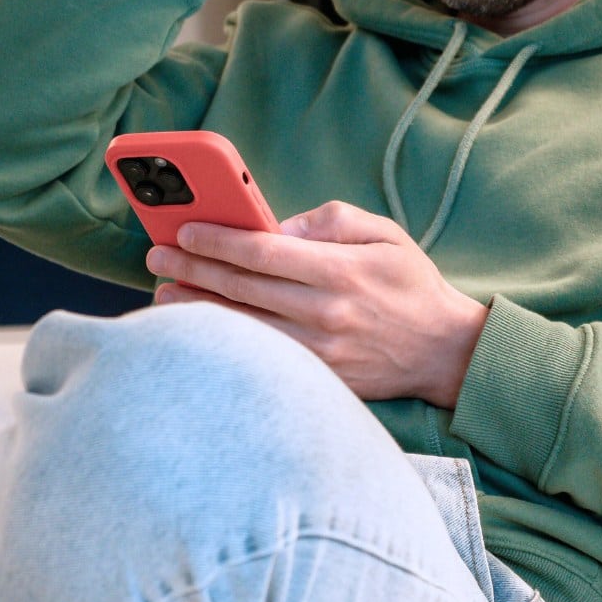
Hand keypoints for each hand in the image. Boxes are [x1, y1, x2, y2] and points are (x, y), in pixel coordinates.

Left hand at [146, 200, 488, 406]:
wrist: (445, 350)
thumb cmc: (410, 283)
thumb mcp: (381, 232)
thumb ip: (327, 222)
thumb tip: (272, 229)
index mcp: (340, 271)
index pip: (261, 252)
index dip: (216, 239)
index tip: (183, 230)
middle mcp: (326, 313)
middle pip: (241, 289)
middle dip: (191, 269)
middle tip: (156, 256)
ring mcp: (320, 352)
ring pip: (242, 328)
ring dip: (196, 309)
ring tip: (163, 293)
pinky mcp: (318, 379)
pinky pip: (260, 358)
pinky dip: (226, 343)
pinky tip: (202, 330)